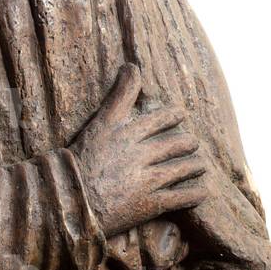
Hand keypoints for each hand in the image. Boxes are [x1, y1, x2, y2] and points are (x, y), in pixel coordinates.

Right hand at [72, 63, 207, 237]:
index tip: (180, 115)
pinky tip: (202, 193)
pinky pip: (181, 198)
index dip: (174, 116)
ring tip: (200, 165)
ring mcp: (146, 179)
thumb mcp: (98, 123)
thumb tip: (132, 66)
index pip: (161, 118)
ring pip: (183, 169)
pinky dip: (195, 195)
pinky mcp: (149, 204)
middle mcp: (140, 153)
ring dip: (195, 166)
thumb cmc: (79, 159)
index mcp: (127, 132)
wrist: (69, 200)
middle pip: (176, 144)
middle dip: (188, 143)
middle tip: (193, 143)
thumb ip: (119, 96)